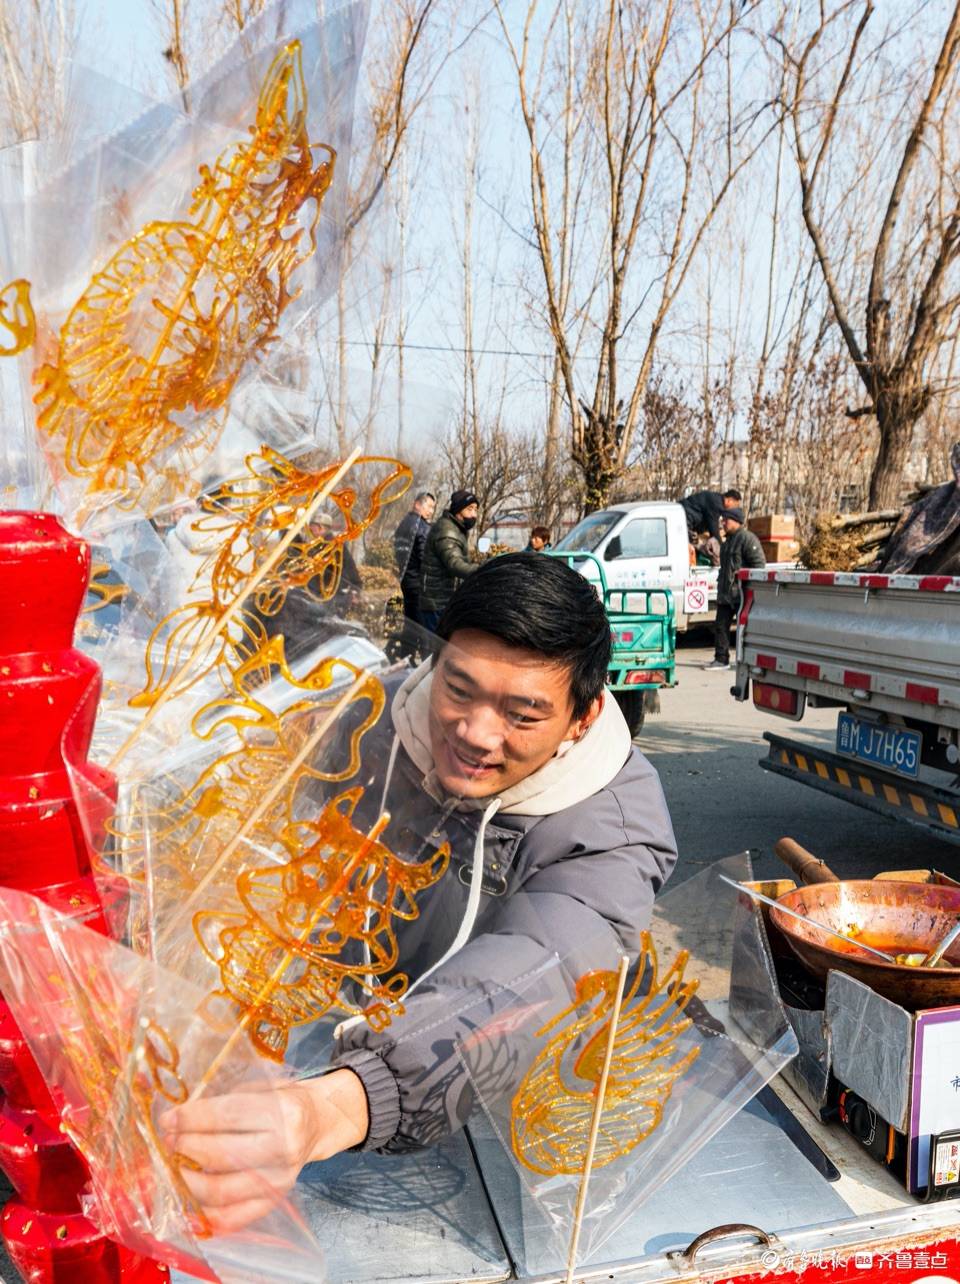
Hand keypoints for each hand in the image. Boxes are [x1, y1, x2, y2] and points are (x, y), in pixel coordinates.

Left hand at [158, 1068, 368, 1232]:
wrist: (317, 1123)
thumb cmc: (282, 1100)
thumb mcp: (261, 1086)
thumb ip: (225, 1099)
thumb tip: (179, 1118)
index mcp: (282, 1112)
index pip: (228, 1116)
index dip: (192, 1118)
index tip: (168, 1120)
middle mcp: (284, 1148)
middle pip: (222, 1155)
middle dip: (186, 1147)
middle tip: (169, 1142)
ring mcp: (280, 1180)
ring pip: (222, 1190)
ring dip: (188, 1181)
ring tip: (174, 1168)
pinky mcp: (274, 1201)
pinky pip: (232, 1218)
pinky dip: (204, 1214)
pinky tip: (188, 1199)